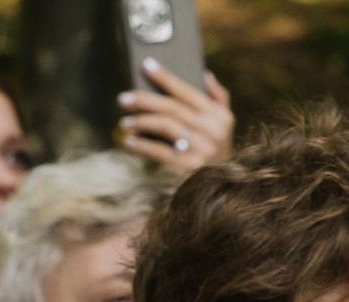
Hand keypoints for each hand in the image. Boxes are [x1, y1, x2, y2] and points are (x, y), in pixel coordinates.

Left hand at [117, 64, 234, 171]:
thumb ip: (218, 98)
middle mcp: (214, 132)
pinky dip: (143, 146)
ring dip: (142, 121)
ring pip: (167, 126)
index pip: (188, 91)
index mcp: (221, 116)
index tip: (146, 65)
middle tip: (124, 98)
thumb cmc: (216, 149)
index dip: (166, 77)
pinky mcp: (191, 169)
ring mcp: (204, 151)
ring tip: (125, 121)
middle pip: (173, 108)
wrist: (223, 189)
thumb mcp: (224, 124)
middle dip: (145, 100)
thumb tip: (204, 73)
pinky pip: (161, 152)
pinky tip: (129, 142)